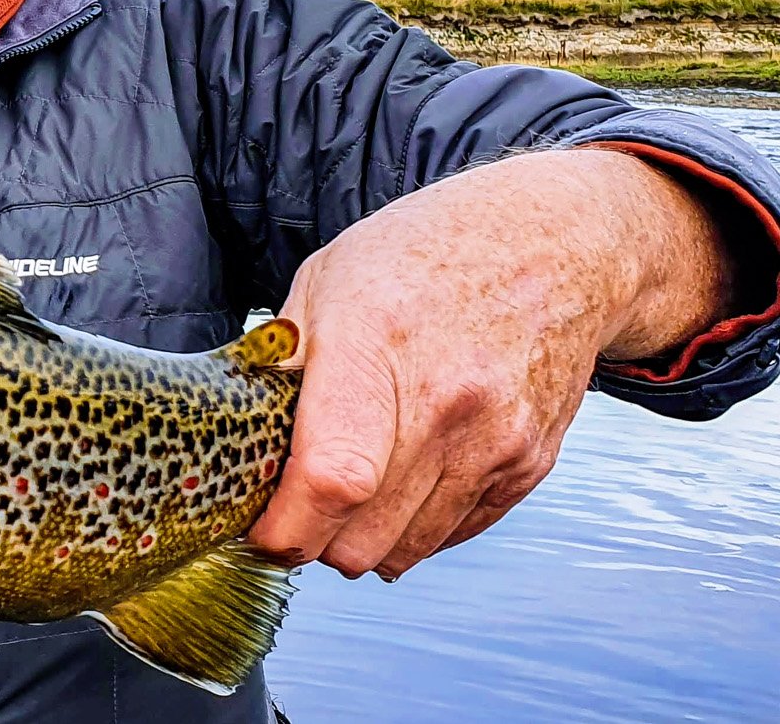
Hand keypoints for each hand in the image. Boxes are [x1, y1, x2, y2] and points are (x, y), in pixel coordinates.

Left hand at [245, 148, 731, 581]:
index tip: (259, 528)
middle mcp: (445, 402)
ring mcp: (496, 439)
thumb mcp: (327, 280)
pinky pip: (452, 535)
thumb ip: (281, 363)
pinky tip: (398, 480)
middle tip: (292, 508)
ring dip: (362, 541)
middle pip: (362, 536)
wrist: (553, 245)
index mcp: (377, 344)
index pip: (332, 477)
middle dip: (313, 541)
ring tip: (344, 492)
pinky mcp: (528, 464)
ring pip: (405, 550)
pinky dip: (414, 528)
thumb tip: (242, 438)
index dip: (286, 526)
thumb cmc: (424, 254)